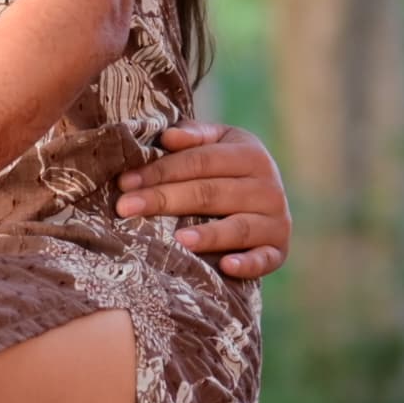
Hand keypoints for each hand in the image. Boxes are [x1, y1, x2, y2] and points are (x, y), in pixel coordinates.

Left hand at [116, 120, 289, 281]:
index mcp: (250, 154)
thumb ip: (193, 136)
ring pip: (238, 227)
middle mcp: (267, 187)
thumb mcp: (216, 145)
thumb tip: (169, 136)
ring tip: (178, 239)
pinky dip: (248, 263)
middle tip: (126, 208)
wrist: (266, 202)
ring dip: (209, 234)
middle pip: (210, 193)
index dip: (160, 170)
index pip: (199, 161)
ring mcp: (276, 220)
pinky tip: (226, 266)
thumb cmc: (226, 171)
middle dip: (165, 199)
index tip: (124, 182)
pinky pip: (265, 259)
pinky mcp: (278, 250)